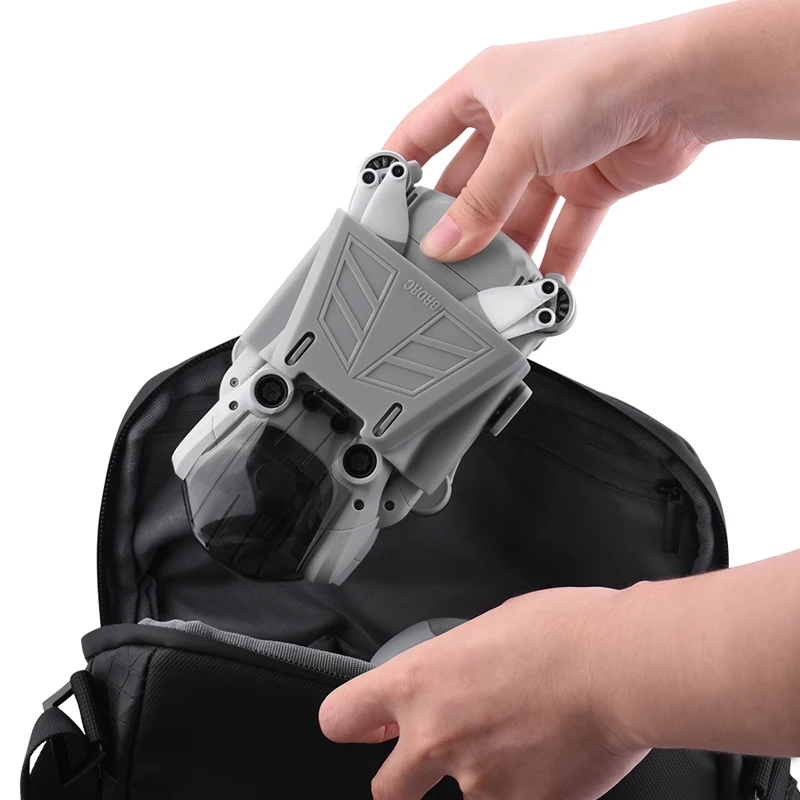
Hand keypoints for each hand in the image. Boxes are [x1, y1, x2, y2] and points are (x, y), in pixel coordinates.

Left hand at [319, 588, 647, 799]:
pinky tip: (551, 758)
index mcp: (420, 682)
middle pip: (385, 791)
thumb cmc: (561, 633)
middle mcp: (437, 738)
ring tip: (523, 740)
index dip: (351, 724)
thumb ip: (448, 667)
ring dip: (483, 778)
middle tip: (434, 761)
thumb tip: (442, 682)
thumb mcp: (484, 630)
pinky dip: (526, 790)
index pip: (340, 717)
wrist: (619, 666)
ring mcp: (478, 783)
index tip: (365, 728)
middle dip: (403, 782)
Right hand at [385, 32, 706, 280]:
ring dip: (503, 251)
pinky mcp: (586, 183)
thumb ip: (480, 201)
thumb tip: (444, 246)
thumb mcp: (519, 142)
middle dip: (455, 224)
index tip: (378, 209)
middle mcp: (513, 122)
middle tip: (434, 264)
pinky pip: (560, 231)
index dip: (397, 167)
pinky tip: (535, 290)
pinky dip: (550, 260)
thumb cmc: (599, 79)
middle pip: (468, 184)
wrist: (682, 89)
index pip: (421, 131)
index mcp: (483, 89)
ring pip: (513, 214)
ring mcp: (550, 156)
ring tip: (484, 288)